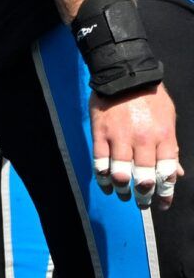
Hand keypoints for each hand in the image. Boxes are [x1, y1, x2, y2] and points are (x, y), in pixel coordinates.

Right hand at [93, 81, 181, 208]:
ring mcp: (120, 137)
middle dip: (144, 195)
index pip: (167, 173)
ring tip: (123, 195)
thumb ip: (171, 148)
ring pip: (120, 173)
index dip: (165, 193)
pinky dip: (102, 177)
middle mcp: (143, 140)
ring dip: (122, 189)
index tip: (163, 204)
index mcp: (163, 137)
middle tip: (142, 203)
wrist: (124, 74)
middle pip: (144, 177)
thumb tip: (176, 172)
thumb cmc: (151, 98)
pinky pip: (100, 161)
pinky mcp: (100, 133)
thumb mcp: (168, 120)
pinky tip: (105, 184)